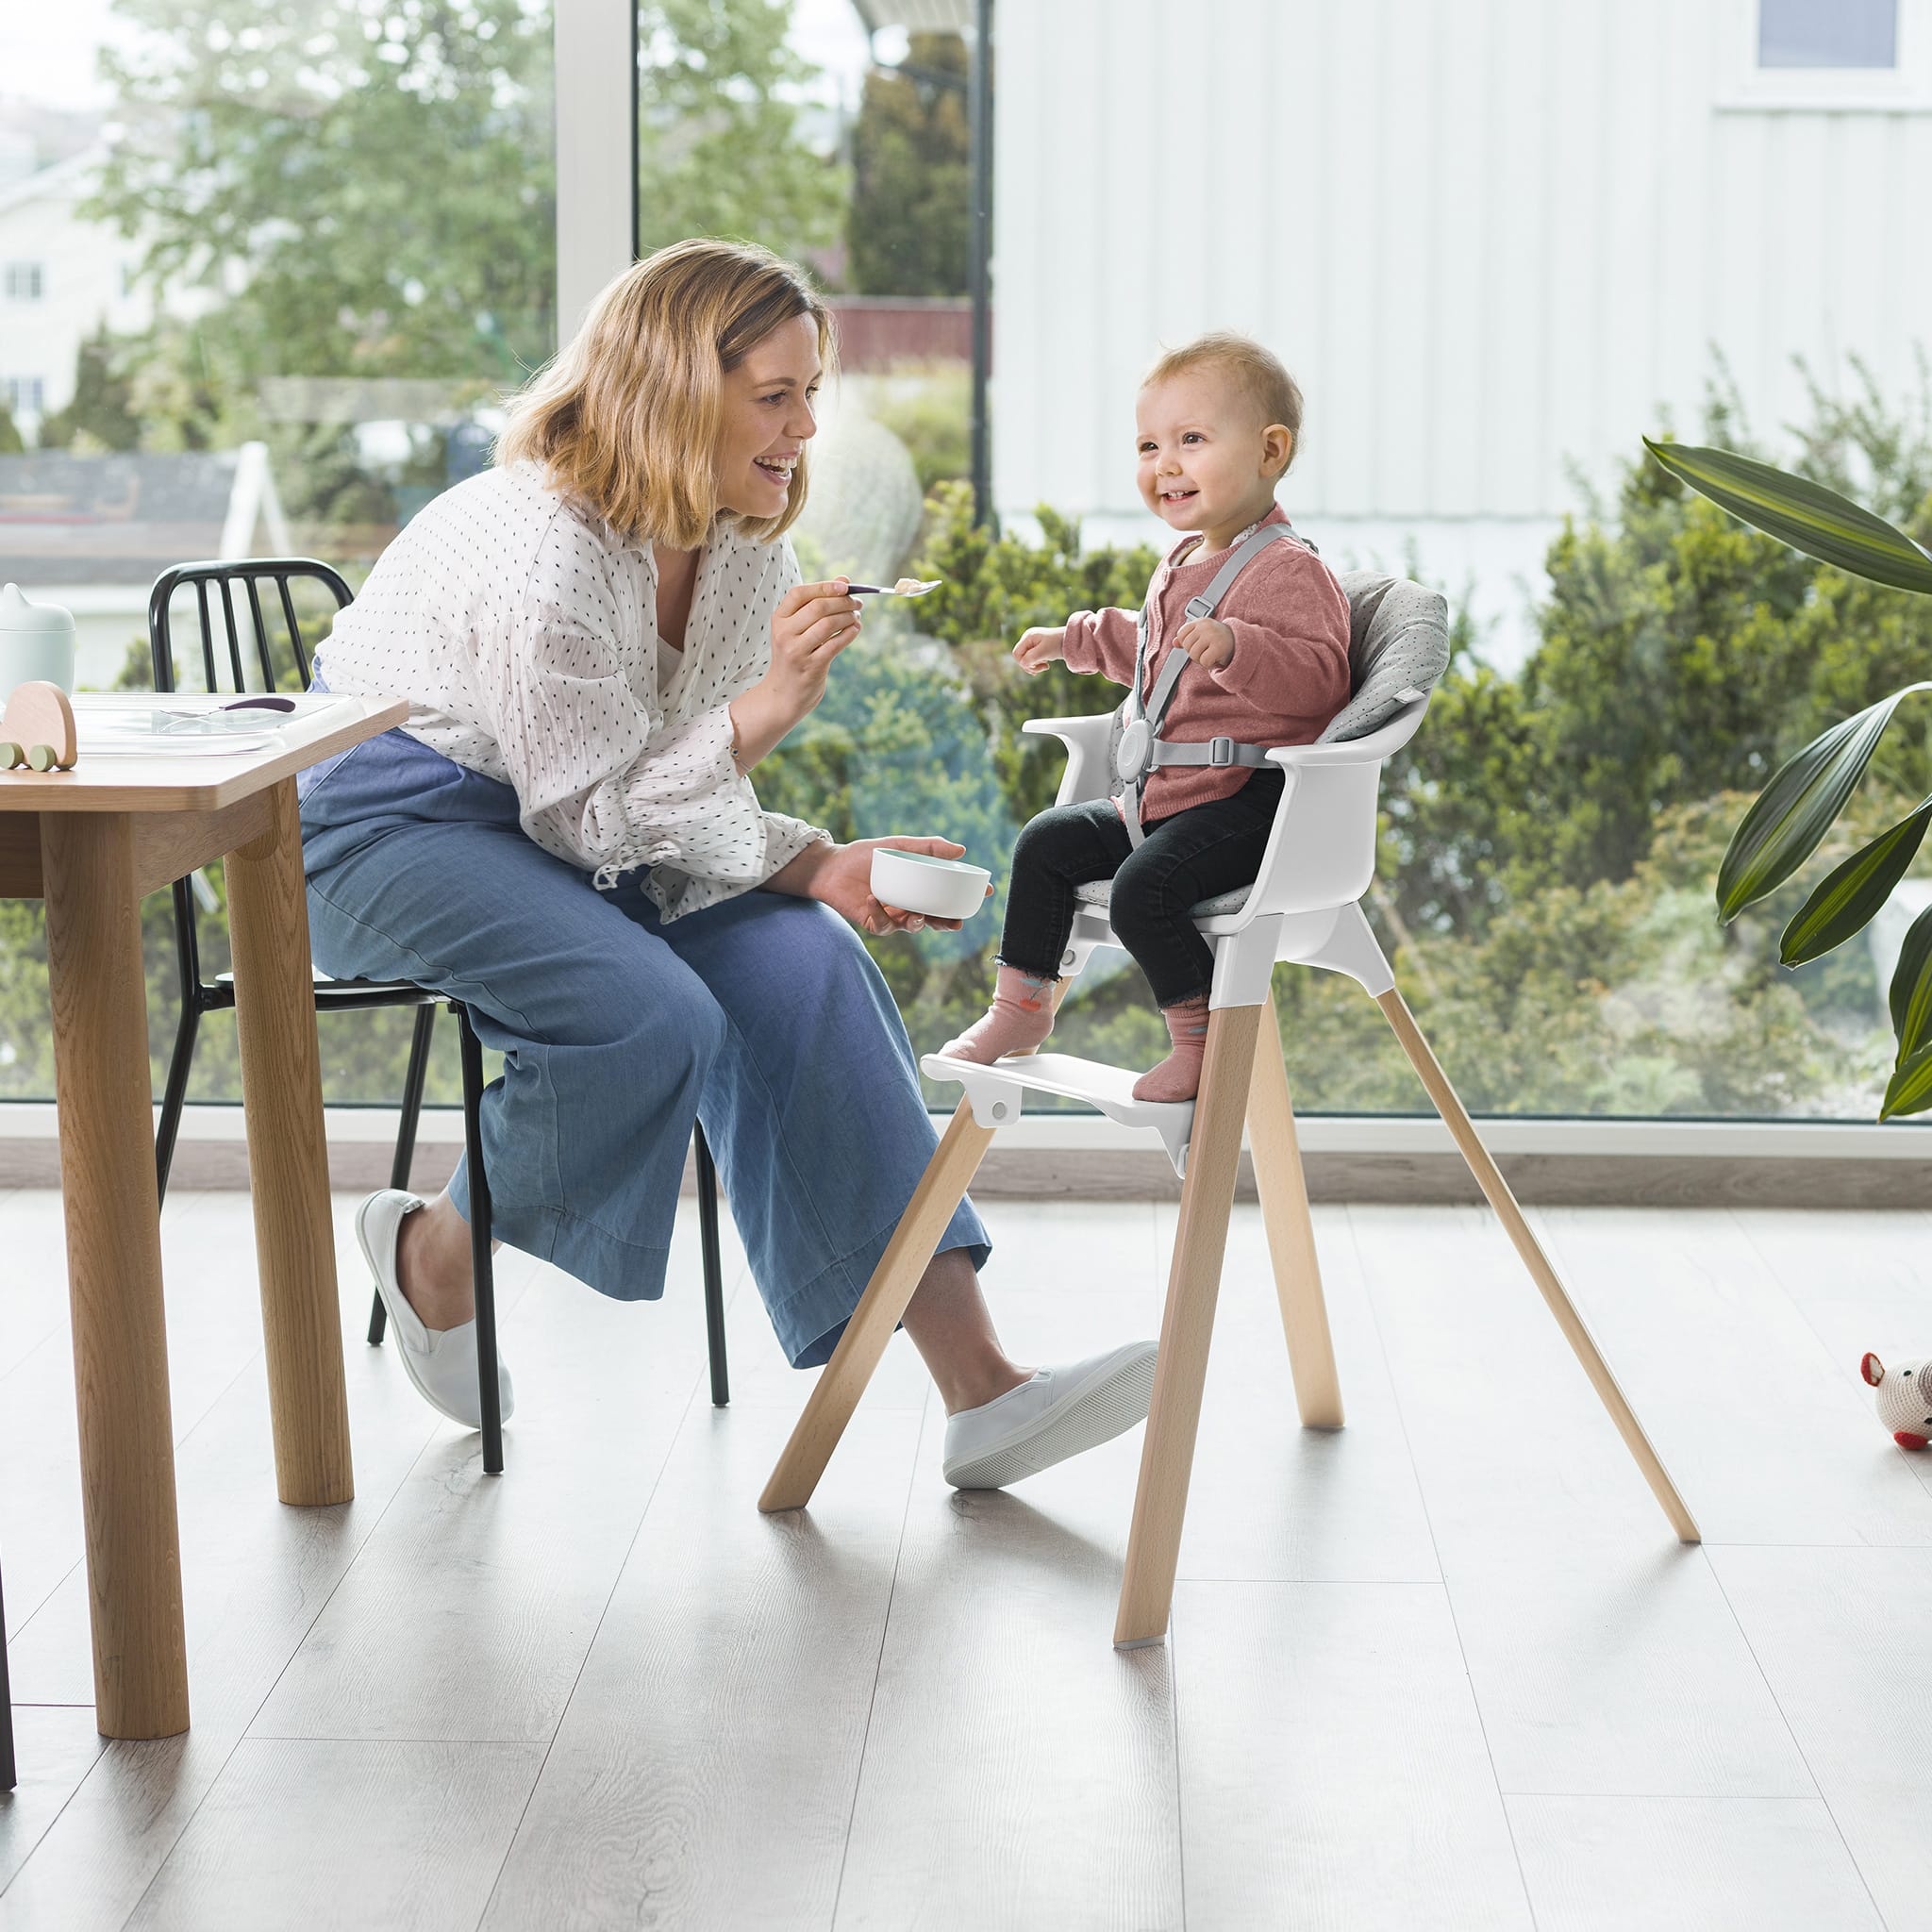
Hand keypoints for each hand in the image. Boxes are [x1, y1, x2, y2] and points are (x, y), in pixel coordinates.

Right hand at [730, 579, 861, 767]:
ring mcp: (796, 651)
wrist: (784, 694)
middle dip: (842, 602)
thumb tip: (844, 580)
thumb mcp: (798, 629)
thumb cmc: (796, 655)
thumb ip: (818, 604)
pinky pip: (835, 644)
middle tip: (857, 602)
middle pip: (818, 608)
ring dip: (848, 617)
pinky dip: (849, 634)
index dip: (823, 586)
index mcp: (779, 620)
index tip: (844, 586)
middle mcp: (784, 634)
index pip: (799, 594)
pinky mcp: (810, 667)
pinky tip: (855, 629)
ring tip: (857, 616)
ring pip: (827, 624)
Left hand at [787, 836, 991, 935]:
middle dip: (947, 923)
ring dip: (917, 923)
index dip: (966, 898)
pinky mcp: (873, 923)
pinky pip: (883, 924)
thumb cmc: (865, 855)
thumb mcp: (898, 845)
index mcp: (918, 888)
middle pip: (935, 919)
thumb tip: (960, 850)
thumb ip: (928, 847)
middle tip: (955, 922)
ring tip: (916, 914)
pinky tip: (874, 898)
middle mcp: (908, 905)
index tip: (985, 892)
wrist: (831, 866)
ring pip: (912, 927)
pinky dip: (880, 912)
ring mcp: (891, 916)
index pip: (948, 896)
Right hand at [1012, 626, 1065, 673]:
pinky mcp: (1037, 647)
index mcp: (1028, 637)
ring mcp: (1033, 643)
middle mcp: (1028, 638)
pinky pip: (1032, 659)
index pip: (1017, 653)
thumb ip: (1030, 658)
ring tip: (1046, 666)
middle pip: (1021, 657)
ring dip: (1035, 666)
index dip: (1023, 663)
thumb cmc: (1057, 644)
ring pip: (1026, 659)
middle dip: (1030, 665)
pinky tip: (1046, 665)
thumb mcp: (1043, 652)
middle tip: (1044, 668)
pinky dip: (1038, 664)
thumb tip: (1022, 664)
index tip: (1036, 666)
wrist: (1071, 641)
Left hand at [1174, 616, 1234, 668]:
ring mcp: (1212, 636)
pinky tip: (1215, 659)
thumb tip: (1174, 643)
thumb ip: (1188, 638)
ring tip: (1210, 655)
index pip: (1181, 634)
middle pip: (1186, 646)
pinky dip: (1208, 664)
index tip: (1197, 645)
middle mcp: (1206, 626)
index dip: (1186, 644)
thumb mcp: (1202, 636)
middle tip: (1205, 652)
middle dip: (1194, 653)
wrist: (1240, 643)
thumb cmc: (1218, 640)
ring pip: (1193, 654)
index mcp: (1200, 622)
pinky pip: (1204, 661)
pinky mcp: (1219, 647)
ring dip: (1200, 659)